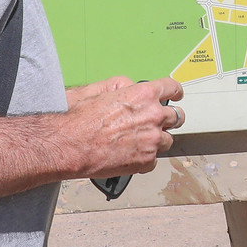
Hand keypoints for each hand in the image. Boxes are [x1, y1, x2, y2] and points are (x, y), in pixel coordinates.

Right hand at [60, 75, 182, 176]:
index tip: (175, 96)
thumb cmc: (79, 118)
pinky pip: (154, 159)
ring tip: (140, 141)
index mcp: (144, 95)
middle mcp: (154, 116)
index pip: (173, 89)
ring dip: (158, 139)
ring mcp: (152, 140)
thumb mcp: (100, 88)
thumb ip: (123, 85)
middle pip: (177, 117)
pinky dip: (145, 157)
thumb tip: (131, 87)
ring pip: (168, 140)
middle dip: (169, 118)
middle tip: (158, 121)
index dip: (175, 92)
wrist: (69, 145)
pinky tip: (130, 154)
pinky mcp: (146, 161)